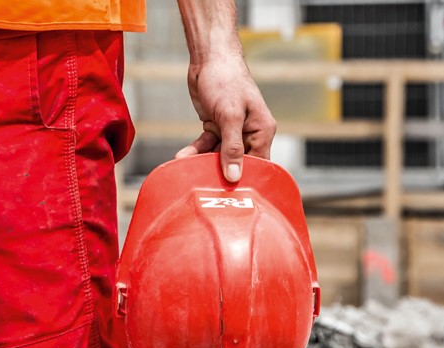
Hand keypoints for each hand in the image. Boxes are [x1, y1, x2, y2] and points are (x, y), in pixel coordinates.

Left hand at [175, 56, 275, 182]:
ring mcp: (232, 131)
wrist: (209, 57)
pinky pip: (206, 145)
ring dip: (203, 163)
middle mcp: (250, 133)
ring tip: (188, 173)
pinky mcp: (216, 126)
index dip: (245, 179)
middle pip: (237, 163)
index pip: (258, 164)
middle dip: (221, 174)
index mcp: (262, 131)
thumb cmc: (226, 80)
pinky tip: (182, 157)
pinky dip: (195, 151)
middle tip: (205, 187)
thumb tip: (234, 176)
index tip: (230, 193)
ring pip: (218, 156)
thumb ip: (232, 148)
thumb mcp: (229, 116)